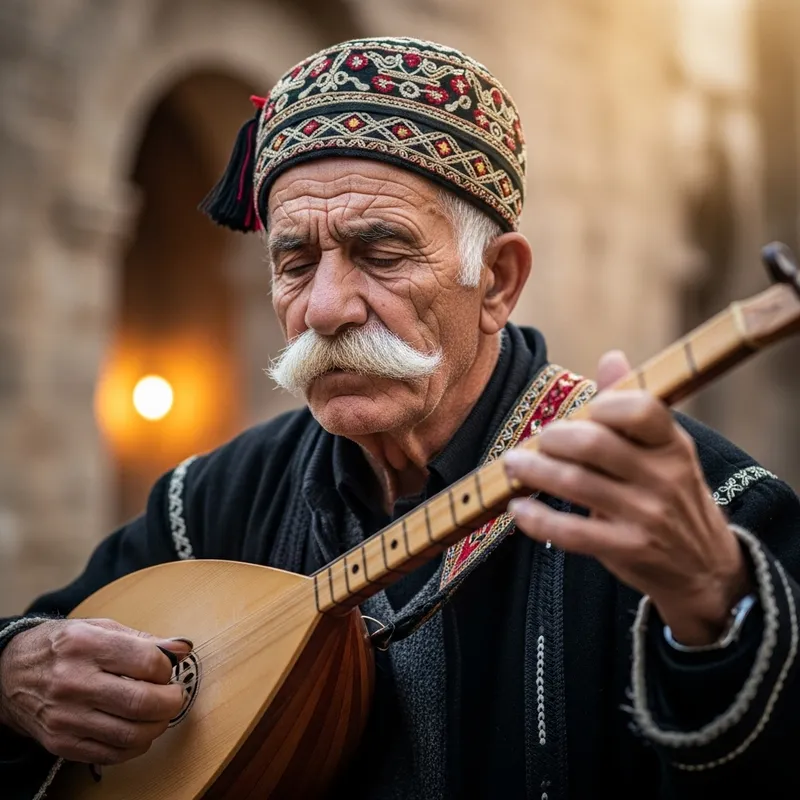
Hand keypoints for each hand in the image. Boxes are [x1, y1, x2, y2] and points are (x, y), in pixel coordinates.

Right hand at [0, 618, 190, 764]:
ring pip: (130, 733)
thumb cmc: (62, 646)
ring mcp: (66, 717)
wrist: (9, 675)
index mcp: (86, 645)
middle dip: (171, 701)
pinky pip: (112, 754)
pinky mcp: (61, 743)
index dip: (167, 668)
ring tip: (159, 714)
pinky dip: (136, 746)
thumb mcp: (98, 627)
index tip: (168, 669)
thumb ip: (143, 639)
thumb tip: (182, 648)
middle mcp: (73, 682)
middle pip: (141, 701)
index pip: (146, 662)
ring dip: (157, 726)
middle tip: (175, 696)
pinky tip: (139, 730)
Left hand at [504, 350, 750, 645]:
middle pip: (595, 445)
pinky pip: (572, 533)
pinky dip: (538, 519)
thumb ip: (633, 407)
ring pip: (577, 485)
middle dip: (555, 438)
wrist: (705, 567)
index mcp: (673, 445)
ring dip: (535, 471)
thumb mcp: (665, 450)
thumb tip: (611, 357)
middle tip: (537, 439)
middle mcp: (663, 478)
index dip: (604, 404)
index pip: (641, 410)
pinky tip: (518, 508)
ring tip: (513, 464)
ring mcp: (646, 516)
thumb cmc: (671, 494)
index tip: (583, 411)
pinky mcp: (627, 549)